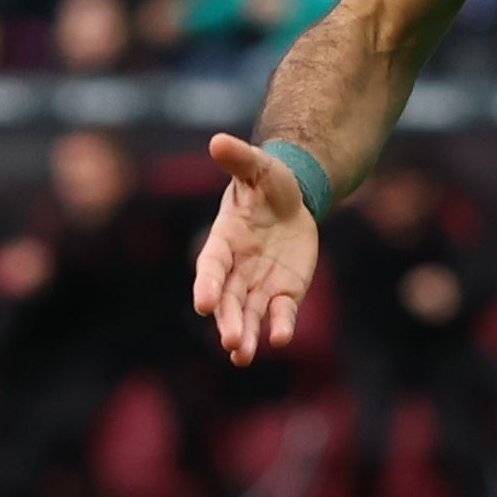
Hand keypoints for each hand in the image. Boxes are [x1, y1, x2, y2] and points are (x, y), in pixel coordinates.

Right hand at [189, 132, 321, 364]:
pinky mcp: (283, 294)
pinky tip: (279, 339)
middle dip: (228, 320)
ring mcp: (258, 285)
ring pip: (248, 315)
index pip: (211, 266)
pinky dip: (279, 326)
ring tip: (242, 356)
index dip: (208, 284)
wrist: (291, 201)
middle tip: (230, 340)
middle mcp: (236, 270)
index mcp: (223, 241)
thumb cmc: (267, 183)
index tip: (204, 303)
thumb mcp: (258, 168)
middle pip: (228, 301)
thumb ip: (239, 160)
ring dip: (246, 335)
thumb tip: (218, 140)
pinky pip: (279, 314)